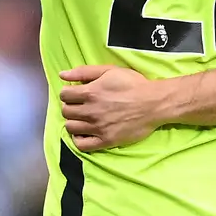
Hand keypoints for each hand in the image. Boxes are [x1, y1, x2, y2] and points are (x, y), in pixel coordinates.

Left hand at [56, 63, 178, 152]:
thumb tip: (62, 75)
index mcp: (90, 92)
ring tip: (83, 118)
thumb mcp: (109, 70)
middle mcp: (91, 111)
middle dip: (70, 107)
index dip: (68, 93)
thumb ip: (84, 72)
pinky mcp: (106, 141)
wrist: (154, 103)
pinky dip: (79, 139)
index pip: (64, 95)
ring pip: (70, 128)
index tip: (76, 94)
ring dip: (74, 122)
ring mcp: (97, 128)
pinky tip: (85, 133)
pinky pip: (82, 145)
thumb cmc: (133, 84)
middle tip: (80, 106)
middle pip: (66, 112)